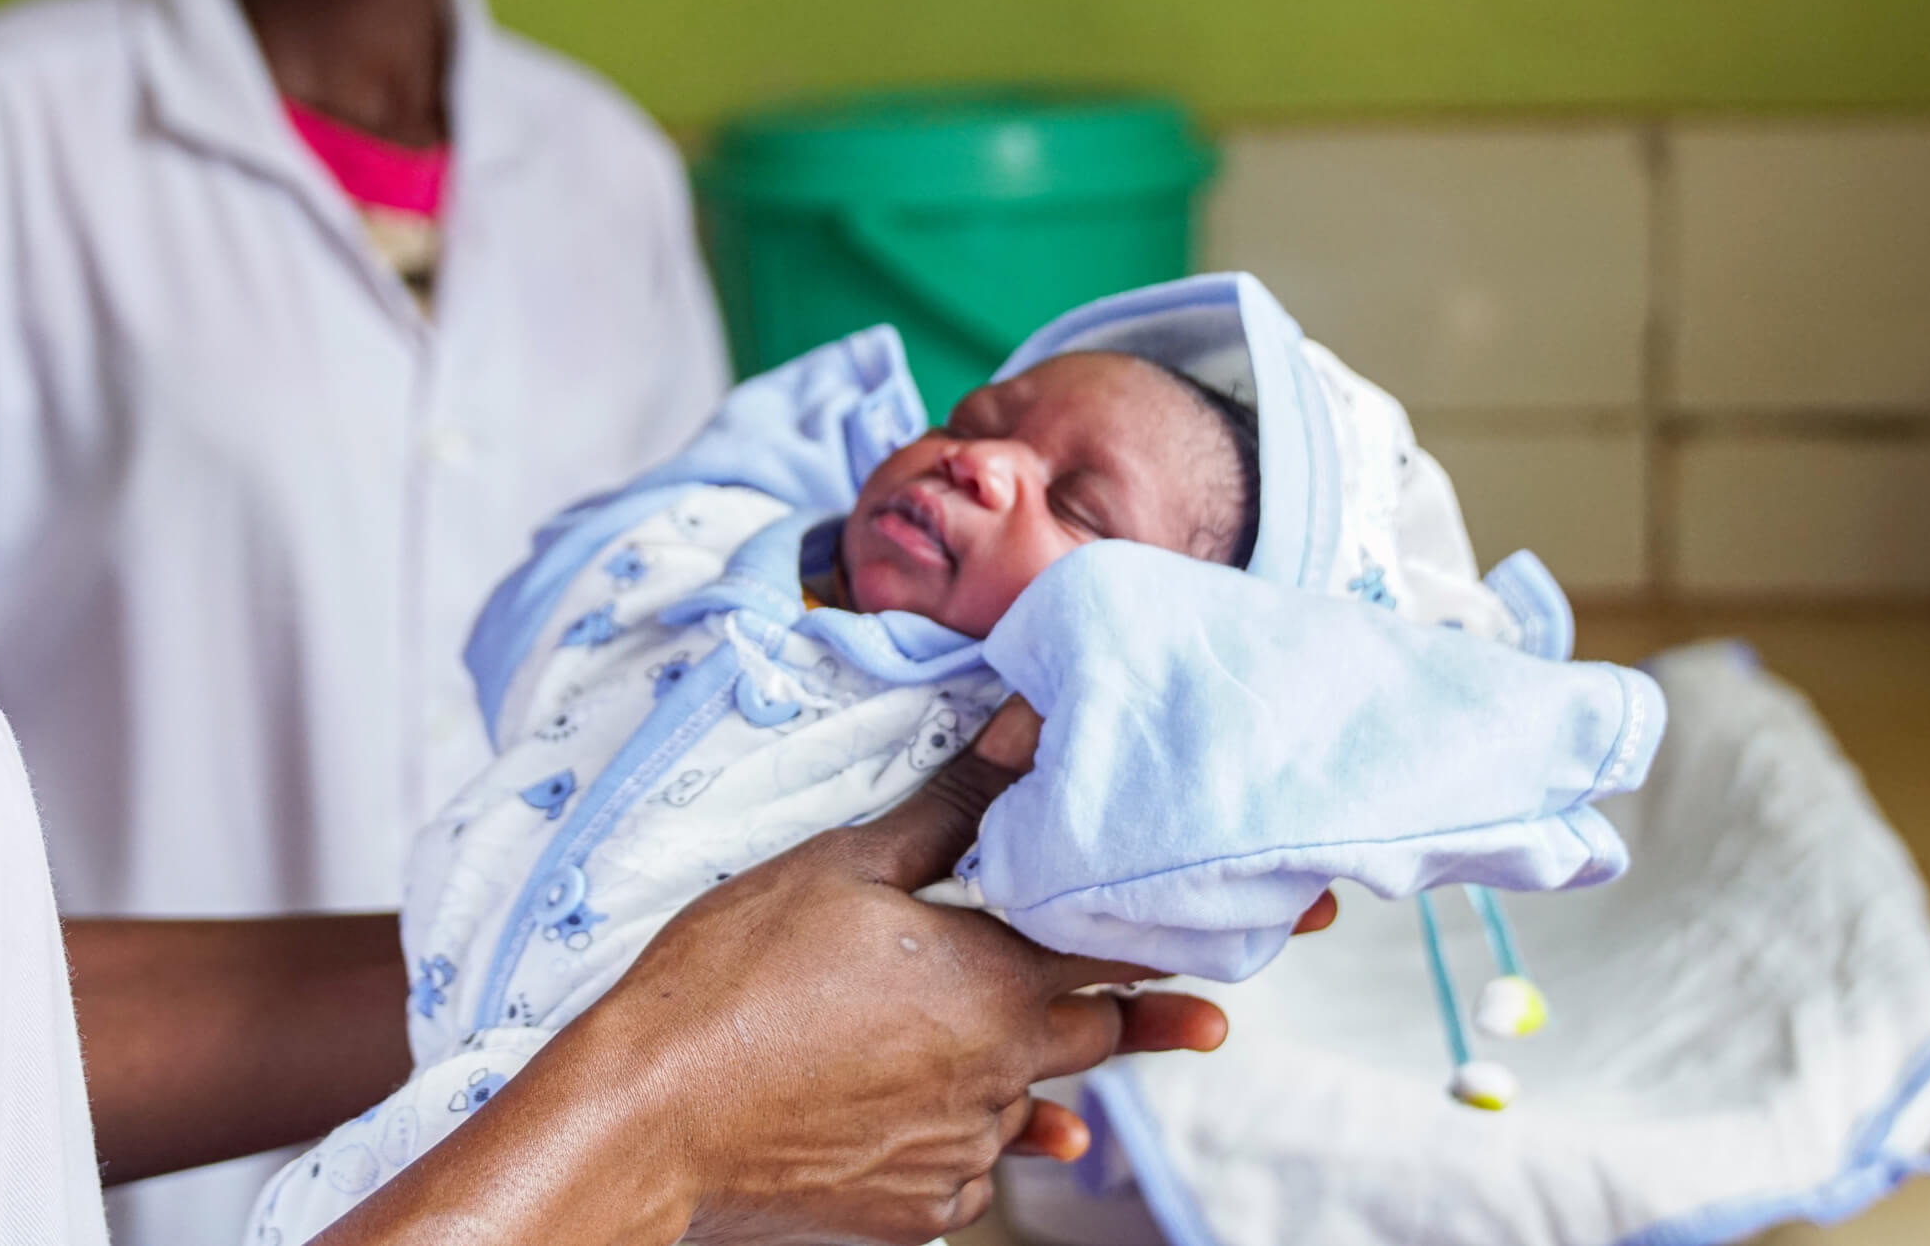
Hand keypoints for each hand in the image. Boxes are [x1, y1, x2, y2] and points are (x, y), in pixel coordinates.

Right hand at [313, 698, 1329, 1245]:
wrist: (650, 1116)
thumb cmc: (736, 973)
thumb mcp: (843, 866)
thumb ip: (951, 810)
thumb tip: (1031, 732)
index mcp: (996, 985)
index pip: (1120, 959)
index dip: (1192, 944)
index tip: (1279, 937)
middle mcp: (999, 1075)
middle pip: (1097, 1044)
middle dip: (1149, 1027)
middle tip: (1209, 1023)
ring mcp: (956, 1150)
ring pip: (1026, 1108)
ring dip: (1037, 1088)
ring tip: (1073, 1102)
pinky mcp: (911, 1206)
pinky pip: (963, 1168)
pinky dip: (961, 1141)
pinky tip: (930, 1125)